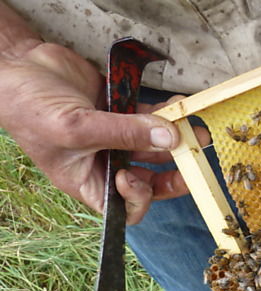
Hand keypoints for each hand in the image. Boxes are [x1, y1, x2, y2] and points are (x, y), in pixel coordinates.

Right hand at [0, 42, 204, 223]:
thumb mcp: (76, 127)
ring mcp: (117, 138)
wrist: (18, 65)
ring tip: (196, 129)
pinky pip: (152, 119)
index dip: (139, 199)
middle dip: (174, 172)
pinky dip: (167, 114)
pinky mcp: (122, 112)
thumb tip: (169, 138)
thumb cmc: (30, 107)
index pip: (124, 207)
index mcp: (89, 182)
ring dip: (177, 139)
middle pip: (151, 180)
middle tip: (193, 160)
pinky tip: (180, 105)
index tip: (136, 177)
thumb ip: (124, 133)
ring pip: (156, 147)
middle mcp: (106, 164)